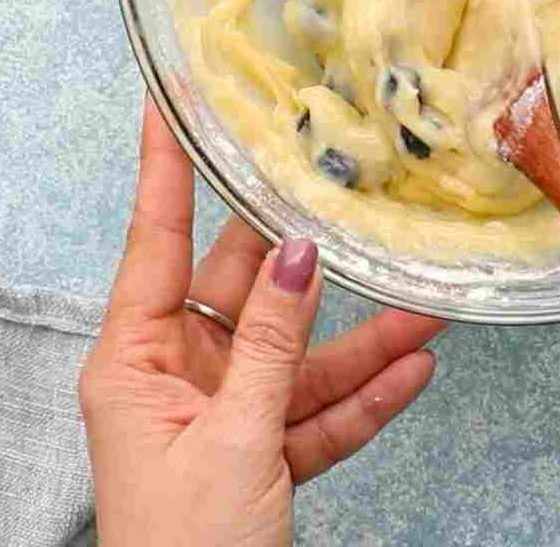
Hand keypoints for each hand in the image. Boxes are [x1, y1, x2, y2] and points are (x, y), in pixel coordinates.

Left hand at [80, 101, 440, 546]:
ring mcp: (220, 420)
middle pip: (245, 290)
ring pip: (299, 358)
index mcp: (135, 361)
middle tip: (344, 181)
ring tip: (425, 308)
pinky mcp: (260, 465)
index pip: (155, 237)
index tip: (173, 94)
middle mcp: (174, 378)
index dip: (167, 164)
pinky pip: (318, 416)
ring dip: (363, 339)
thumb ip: (275, 343)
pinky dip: (365, 399)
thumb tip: (300, 250)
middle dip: (305, 251)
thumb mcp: (234, 438)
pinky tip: (416, 373)